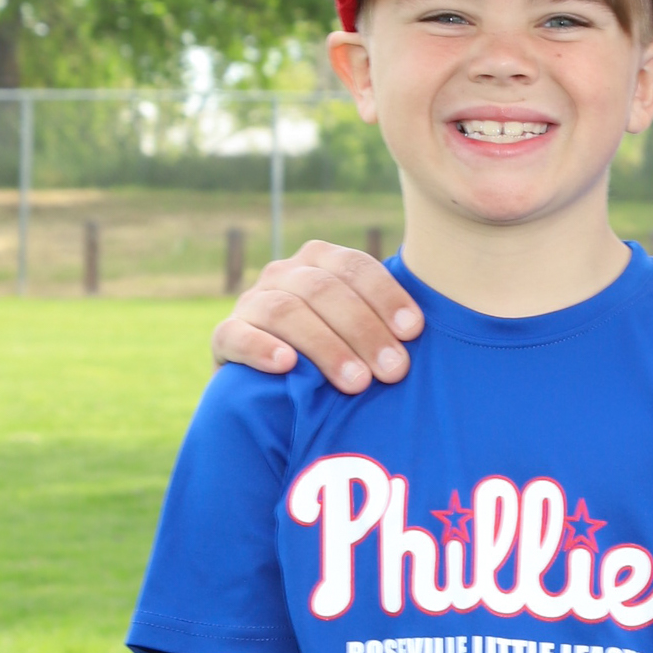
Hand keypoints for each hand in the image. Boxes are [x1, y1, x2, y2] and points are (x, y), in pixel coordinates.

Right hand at [212, 242, 421, 391]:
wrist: (271, 391)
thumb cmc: (336, 356)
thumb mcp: (361, 332)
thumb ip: (386, 322)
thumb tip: (427, 333)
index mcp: (321, 262)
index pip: (355, 267)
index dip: (386, 297)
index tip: (414, 332)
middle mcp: (284, 274)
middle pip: (324, 290)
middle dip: (364, 330)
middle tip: (394, 372)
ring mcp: (252, 303)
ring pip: (286, 311)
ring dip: (325, 346)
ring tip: (356, 383)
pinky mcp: (225, 338)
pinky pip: (237, 336)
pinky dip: (261, 348)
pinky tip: (287, 365)